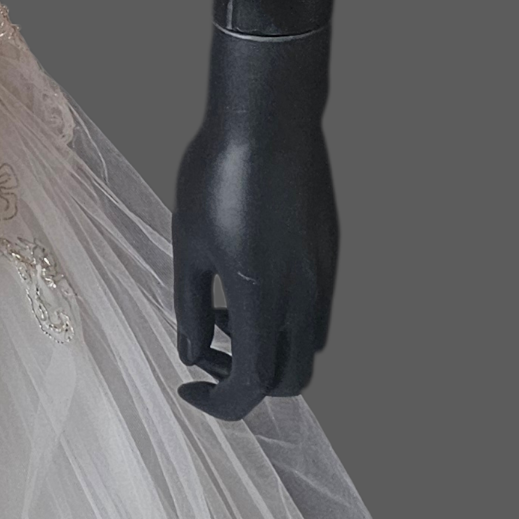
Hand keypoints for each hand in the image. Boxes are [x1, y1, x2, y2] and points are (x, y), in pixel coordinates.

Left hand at [171, 24, 338, 421]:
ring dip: (267, 348)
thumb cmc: (218, 173)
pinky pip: (315, 310)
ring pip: (307, 346)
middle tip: (208, 354)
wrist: (270, 116)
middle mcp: (304, 296)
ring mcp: (324, 275)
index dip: (219, 402)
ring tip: (222, 309)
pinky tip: (246, 278)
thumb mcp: (189, 243)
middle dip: (248, 383)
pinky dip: (283, 318)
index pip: (251, 385)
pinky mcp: (330, 252)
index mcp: (262, 298)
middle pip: (290, 379)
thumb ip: (190, 306)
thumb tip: (192, 354)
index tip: (188, 389)